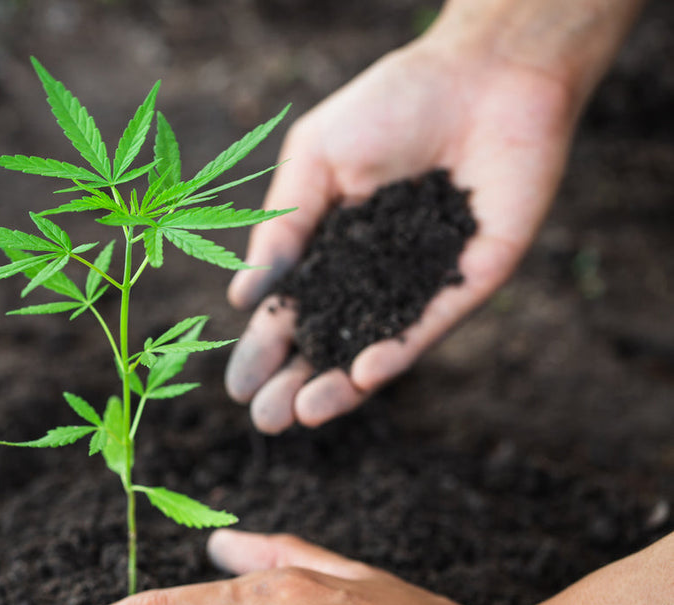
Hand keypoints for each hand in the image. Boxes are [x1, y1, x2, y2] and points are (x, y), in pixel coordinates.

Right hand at [224, 32, 577, 432]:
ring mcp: (422, 281)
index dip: (264, 349)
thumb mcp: (314, 161)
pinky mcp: (471, 278)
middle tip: (263, 418)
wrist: (481, 73)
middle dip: (294, 383)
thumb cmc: (391, 105)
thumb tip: (243, 297)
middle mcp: (374, 275)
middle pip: (331, 342)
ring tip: (303, 413)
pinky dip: (398, 351)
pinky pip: (430, 324)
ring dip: (342, 385)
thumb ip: (283, 228)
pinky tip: (365, 373)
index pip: (292, 311)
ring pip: (377, 347)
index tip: (235, 386)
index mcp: (330, 248)